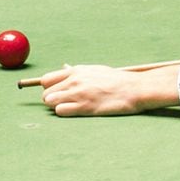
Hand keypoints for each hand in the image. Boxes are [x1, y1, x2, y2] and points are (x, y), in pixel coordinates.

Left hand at [40, 63, 179, 116]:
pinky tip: (75, 112)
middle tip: (64, 103)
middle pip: (46, 93)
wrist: (133, 88)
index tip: (55, 93)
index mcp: (76, 71)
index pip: (46, 79)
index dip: (49, 88)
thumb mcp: (95, 70)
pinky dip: (64, 113)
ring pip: (50, 102)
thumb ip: (77, 71)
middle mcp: (74, 80)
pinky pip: (60, 111)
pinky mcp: (85, 107)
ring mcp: (78, 93)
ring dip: (56, 106)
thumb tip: (65, 67)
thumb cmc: (116, 80)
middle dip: (51, 99)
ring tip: (70, 108)